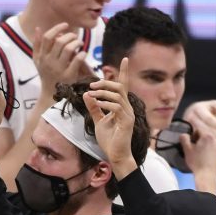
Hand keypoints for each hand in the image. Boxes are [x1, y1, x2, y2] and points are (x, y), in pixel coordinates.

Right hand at [33, 22, 90, 90]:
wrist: (50, 94)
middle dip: (70, 36)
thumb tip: (38, 28)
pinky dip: (82, 54)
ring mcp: (59, 69)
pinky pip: (77, 60)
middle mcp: (49, 62)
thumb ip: (37, 44)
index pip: (47, 37)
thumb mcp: (37, 60)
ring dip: (77, 43)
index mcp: (42, 56)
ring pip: (69, 49)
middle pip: (59, 42)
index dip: (57, 28)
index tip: (66, 25)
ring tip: (80, 43)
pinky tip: (83, 53)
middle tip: (75, 36)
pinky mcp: (69, 76)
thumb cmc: (45, 74)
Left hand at [84, 58, 135, 176]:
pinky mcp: (126, 122)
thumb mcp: (98, 121)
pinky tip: (98, 104)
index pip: (123, 86)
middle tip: (91, 87)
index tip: (124, 59)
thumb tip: (87, 94)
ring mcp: (128, 114)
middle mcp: (127, 108)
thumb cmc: (109, 140)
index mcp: (122, 106)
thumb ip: (94, 108)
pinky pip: (116, 107)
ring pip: (117, 95)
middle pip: (119, 87)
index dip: (124, 72)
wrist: (116, 156)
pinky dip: (106, 104)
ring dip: (102, 93)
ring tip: (92, 96)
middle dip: (105, 84)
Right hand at [182, 131, 215, 178]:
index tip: (191, 140)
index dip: (193, 134)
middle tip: (195, 148)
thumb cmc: (197, 163)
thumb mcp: (187, 150)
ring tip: (201, 154)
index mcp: (207, 136)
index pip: (199, 129)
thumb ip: (184, 139)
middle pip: (206, 135)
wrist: (207, 175)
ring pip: (211, 142)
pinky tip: (207, 157)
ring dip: (206, 145)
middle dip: (200, 140)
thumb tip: (184, 134)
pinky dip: (211, 150)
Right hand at [184, 100, 215, 145]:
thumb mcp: (213, 105)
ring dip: (214, 141)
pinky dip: (208, 145)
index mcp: (197, 109)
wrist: (191, 114)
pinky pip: (198, 142)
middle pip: (205, 129)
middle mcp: (190, 117)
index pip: (208, 118)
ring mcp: (187, 127)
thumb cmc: (205, 109)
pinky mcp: (187, 135)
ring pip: (201, 137)